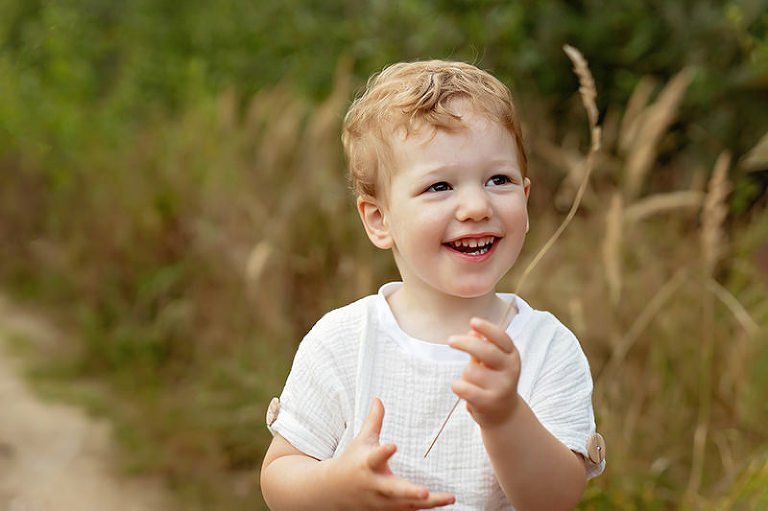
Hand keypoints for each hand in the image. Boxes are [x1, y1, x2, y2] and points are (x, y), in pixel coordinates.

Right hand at [329, 398, 454, 509]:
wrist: (333, 491)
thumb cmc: (352, 461)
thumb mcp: (361, 440)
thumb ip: (374, 421)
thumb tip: (378, 399)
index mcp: (367, 464)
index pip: (375, 457)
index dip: (383, 452)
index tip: (393, 446)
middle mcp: (375, 485)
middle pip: (393, 490)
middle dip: (409, 492)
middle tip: (424, 492)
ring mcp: (381, 502)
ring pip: (406, 505)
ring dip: (428, 503)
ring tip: (449, 498)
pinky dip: (424, 509)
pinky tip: (442, 502)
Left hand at [449, 317, 520, 427]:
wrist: (503, 414)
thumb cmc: (492, 380)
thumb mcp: (491, 362)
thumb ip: (482, 347)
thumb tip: (472, 332)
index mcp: (512, 356)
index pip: (502, 338)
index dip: (488, 329)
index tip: (472, 321)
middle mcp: (511, 370)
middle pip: (487, 351)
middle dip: (466, 344)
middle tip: (450, 340)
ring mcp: (502, 387)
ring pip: (471, 371)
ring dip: (465, 374)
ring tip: (472, 383)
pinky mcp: (490, 402)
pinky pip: (464, 387)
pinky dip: (457, 386)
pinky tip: (459, 387)